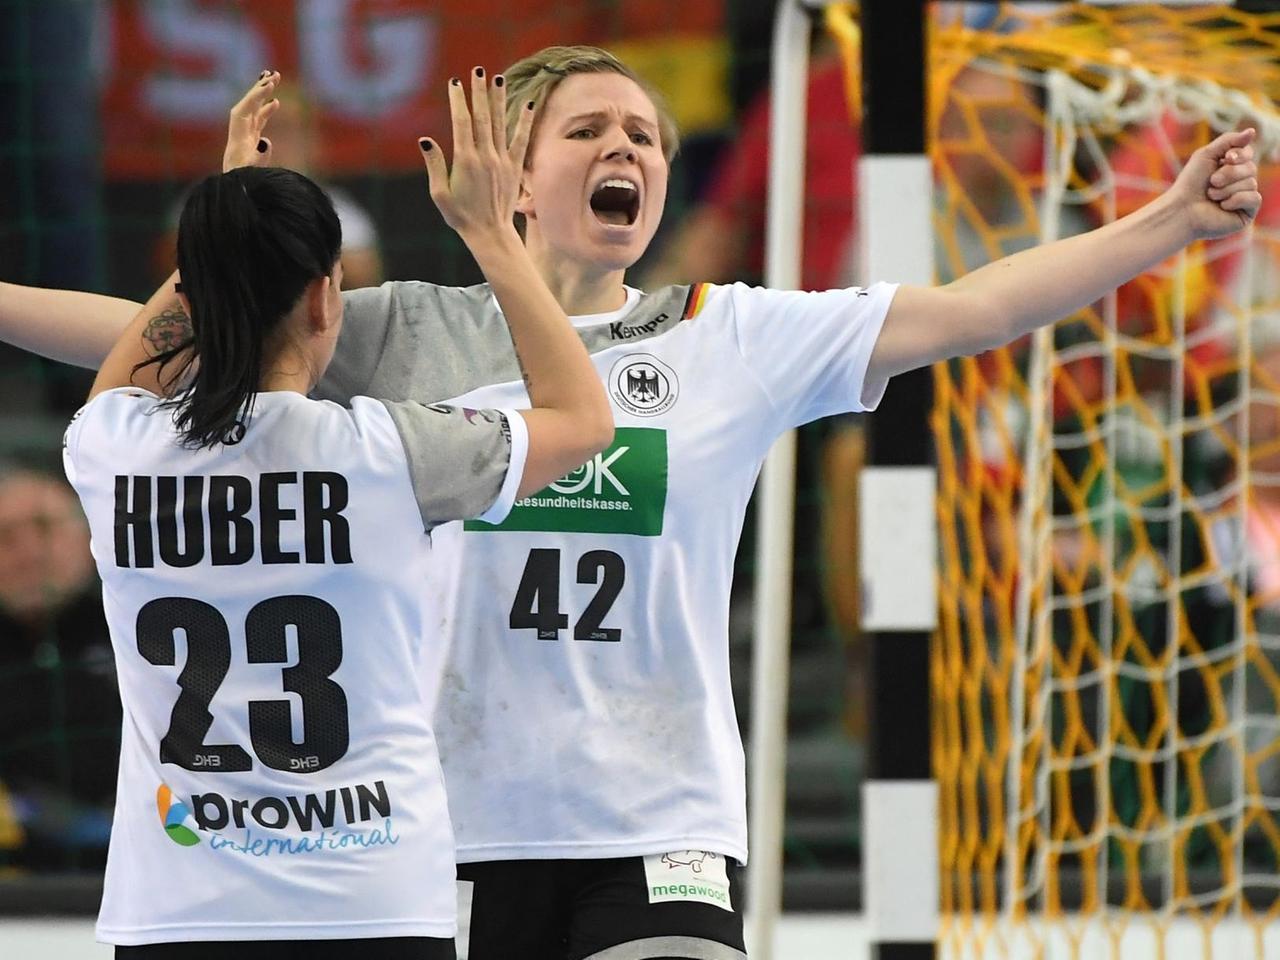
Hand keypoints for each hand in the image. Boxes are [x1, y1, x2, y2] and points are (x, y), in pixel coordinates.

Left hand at [222, 70, 280, 172]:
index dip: (257, 96)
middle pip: (249, 103)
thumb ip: (258, 157)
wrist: (233, 186)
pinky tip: (275, 102)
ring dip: (264, 94)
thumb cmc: (242, 178)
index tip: (269, 85)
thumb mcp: (250, 171)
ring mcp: (246, 133)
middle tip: (274, 74)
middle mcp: (240, 130)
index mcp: (238, 135)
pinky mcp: (251, 138)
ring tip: (275, 79)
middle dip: (260, 88)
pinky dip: (266, 108)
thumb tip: (266, 142)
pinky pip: (259, 118)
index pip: (246, 109)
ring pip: (255, 108)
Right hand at [418, 68, 534, 240]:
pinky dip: (524, 122)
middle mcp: (485, 157)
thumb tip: (425, 140)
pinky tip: (528, 104)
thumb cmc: (461, 216)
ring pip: (500, 124)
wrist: (490, 233)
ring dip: (499, 100)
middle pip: (482, 118)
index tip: (455, 83)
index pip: (462, 123)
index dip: (459, 101)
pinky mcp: (514, 168)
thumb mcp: (440, 194)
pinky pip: (520, 140)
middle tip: (478, 70)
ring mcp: (502, 161)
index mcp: (465, 161)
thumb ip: (435, 166)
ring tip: (497, 79)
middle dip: (479, 92)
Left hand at [1167, 127, 1261, 240]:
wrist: (1181, 210)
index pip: (1248, 153)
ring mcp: (1245, 197)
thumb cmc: (1190, 183)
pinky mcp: (1247, 212)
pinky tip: (1222, 206)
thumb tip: (1252, 131)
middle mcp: (1241, 181)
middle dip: (1229, 173)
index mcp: (1233, 166)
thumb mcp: (1206, 154)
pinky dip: (1235, 200)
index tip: (1226, 158)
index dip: (1239, 155)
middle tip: (1212, 181)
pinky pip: (1254, 198)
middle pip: (1251, 168)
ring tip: (1211, 196)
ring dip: (1226, 189)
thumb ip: (1229, 140)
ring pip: (1251, 183)